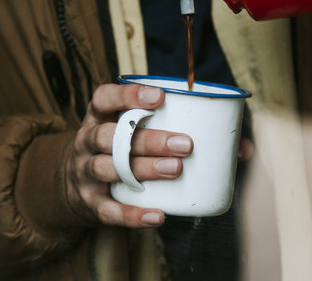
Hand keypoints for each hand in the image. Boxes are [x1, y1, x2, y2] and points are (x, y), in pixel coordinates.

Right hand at [66, 84, 192, 227]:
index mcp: (98, 117)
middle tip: (185, 145)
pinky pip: (109, 210)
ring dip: (144, 169)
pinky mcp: (89, 203)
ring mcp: (84, 173)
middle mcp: (87, 142)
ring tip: (175, 169)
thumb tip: (238, 148)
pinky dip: (132, 214)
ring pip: (108, 168)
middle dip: (149, 140)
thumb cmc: (117, 149)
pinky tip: (158, 215)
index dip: (128, 95)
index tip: (160, 97)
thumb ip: (168, 125)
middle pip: (109, 136)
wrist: (72, 185)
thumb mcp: (127, 129)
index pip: (104, 98)